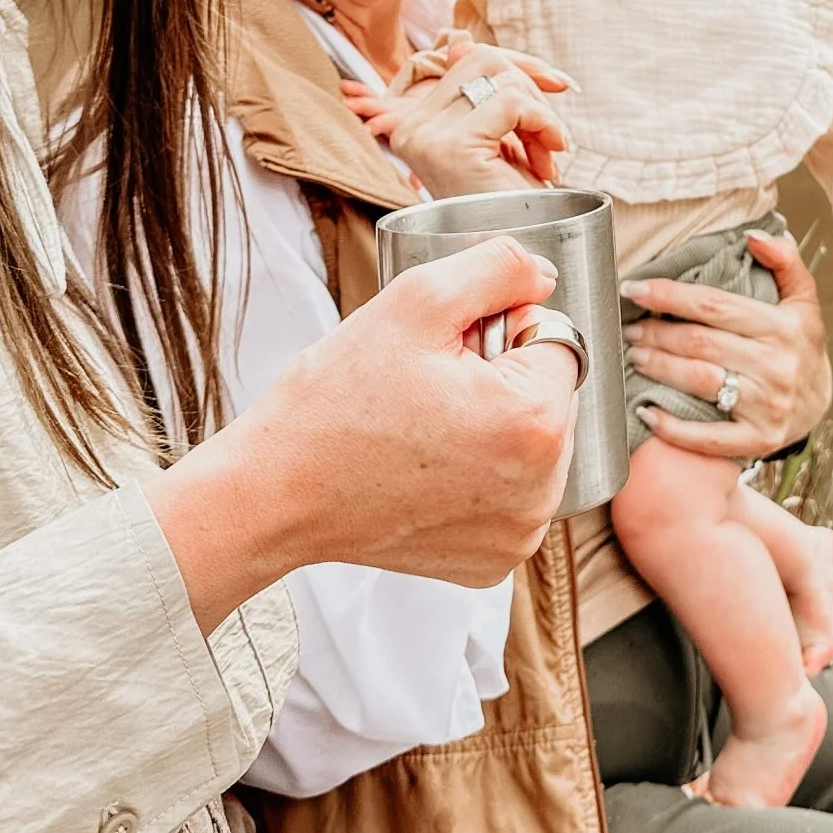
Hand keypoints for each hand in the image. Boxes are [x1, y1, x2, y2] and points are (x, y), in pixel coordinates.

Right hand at [147, 238, 580, 634]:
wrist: (274, 493)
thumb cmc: (336, 400)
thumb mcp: (416, 300)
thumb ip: (499, 269)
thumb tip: (544, 276)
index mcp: (535, 423)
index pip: (557, 340)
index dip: (501, 329)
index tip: (448, 349)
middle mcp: (541, 490)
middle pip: (549, 395)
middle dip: (501, 378)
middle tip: (428, 387)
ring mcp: (518, 535)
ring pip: (531, 446)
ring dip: (493, 425)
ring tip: (422, 428)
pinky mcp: (492, 562)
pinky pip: (508, 494)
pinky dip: (477, 475)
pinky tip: (422, 469)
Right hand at [341, 41, 567, 192]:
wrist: (517, 254)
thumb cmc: (511, 203)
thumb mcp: (499, 135)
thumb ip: (482, 89)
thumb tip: (460, 39)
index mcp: (414, 122)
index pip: (470, 56)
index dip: (521, 66)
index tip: (557, 87)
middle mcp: (412, 127)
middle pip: (487, 59)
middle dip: (532, 94)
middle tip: (548, 142)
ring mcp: (428, 136)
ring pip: (502, 78)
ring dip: (540, 116)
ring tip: (544, 157)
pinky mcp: (453, 146)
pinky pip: (512, 103)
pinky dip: (543, 125)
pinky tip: (548, 160)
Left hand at [620, 229, 831, 460]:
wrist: (822, 404)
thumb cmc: (802, 346)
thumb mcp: (803, 300)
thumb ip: (785, 261)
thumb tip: (753, 236)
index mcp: (783, 327)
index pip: (715, 305)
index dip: (670, 296)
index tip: (636, 289)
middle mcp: (776, 366)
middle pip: (700, 343)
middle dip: (657, 334)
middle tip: (631, 329)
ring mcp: (768, 406)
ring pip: (699, 381)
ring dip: (659, 368)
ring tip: (635, 357)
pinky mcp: (759, 440)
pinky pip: (709, 437)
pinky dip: (674, 427)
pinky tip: (648, 412)